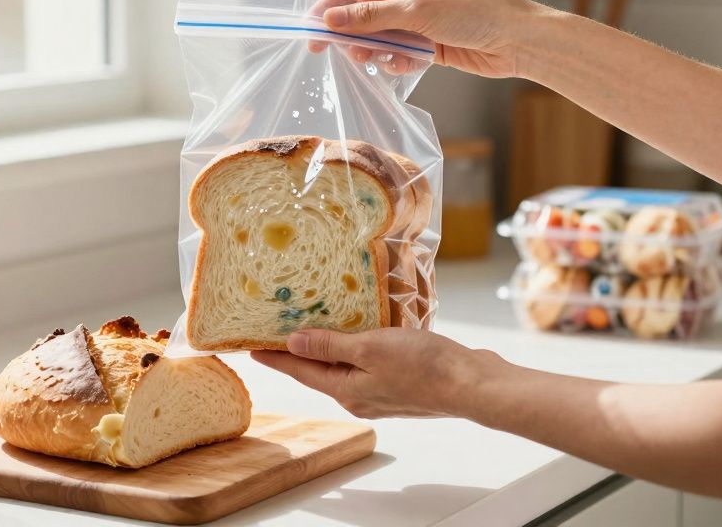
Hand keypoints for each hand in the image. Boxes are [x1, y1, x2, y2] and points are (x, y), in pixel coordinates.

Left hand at [250, 327, 502, 418]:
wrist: (473, 384)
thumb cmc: (425, 367)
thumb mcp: (370, 349)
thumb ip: (330, 347)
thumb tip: (292, 344)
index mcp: (347, 390)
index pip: (299, 370)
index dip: (274, 357)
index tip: (248, 346)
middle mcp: (360, 396)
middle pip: (319, 371)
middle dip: (298, 351)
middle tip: (275, 329)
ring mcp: (382, 392)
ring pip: (345, 367)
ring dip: (330, 347)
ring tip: (315, 324)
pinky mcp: (402, 382)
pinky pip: (369, 364)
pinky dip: (358, 348)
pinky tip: (362, 332)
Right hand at [317, 0, 551, 78]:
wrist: (518, 41)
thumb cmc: (475, 12)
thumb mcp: (418, 11)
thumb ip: (372, 16)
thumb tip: (331, 20)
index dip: (333, 3)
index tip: (313, 26)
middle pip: (365, 10)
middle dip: (353, 31)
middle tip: (334, 51)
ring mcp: (420, 17)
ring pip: (380, 34)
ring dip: (375, 48)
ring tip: (375, 59)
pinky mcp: (429, 43)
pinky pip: (399, 51)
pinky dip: (397, 59)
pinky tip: (405, 64)